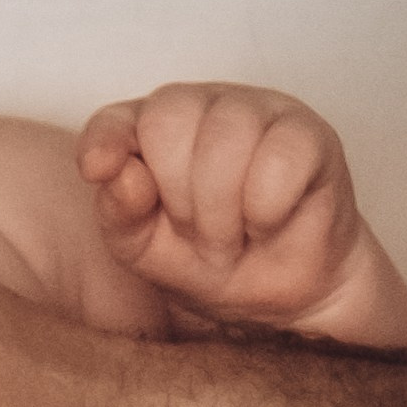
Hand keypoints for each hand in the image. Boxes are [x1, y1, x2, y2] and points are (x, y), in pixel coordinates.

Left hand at [80, 84, 366, 327]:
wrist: (279, 299)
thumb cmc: (208, 261)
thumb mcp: (145, 249)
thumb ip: (120, 212)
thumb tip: (124, 176)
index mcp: (153, 129)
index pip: (116, 119)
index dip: (106, 141)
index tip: (96, 171)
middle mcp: (203, 107)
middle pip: (169, 121)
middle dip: (179, 199)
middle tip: (199, 236)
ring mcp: (259, 112)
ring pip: (227, 136)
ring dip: (223, 212)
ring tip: (234, 238)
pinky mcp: (309, 134)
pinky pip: (278, 159)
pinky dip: (266, 209)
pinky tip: (269, 223)